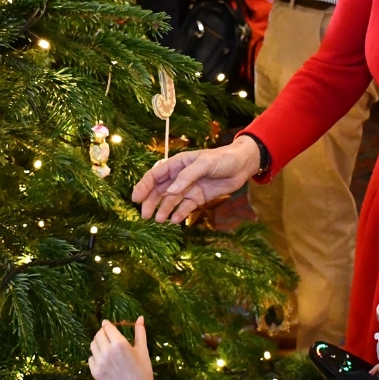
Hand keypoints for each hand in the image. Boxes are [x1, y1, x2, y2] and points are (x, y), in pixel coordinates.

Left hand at [89, 317, 158, 379]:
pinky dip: (96, 356)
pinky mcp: (95, 372)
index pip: (107, 327)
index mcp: (120, 343)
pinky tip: (105, 359)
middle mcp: (107, 351)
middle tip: (108, 335)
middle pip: (98, 334)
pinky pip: (91, 358)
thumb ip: (140, 332)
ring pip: (93, 345)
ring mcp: (100, 362)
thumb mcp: (143, 349)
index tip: (107, 324)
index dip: (107, 324)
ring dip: (98, 343)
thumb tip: (140, 317)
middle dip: (103, 332)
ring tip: (106, 346)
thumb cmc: (143, 371)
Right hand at [131, 136, 261, 222]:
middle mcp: (180, 176)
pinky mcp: (198, 197)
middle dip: (151, 202)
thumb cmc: (223, 158)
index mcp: (178, 163)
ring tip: (159, 220)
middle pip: (160, 190)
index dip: (144, 186)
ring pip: (171, 200)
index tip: (135, 198)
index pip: (155, 175)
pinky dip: (179, 213)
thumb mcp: (205, 164)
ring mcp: (189, 187)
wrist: (242, 165)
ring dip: (164, 210)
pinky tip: (174, 220)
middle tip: (145, 215)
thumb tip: (171, 191)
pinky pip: (185, 207)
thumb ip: (187, 177)